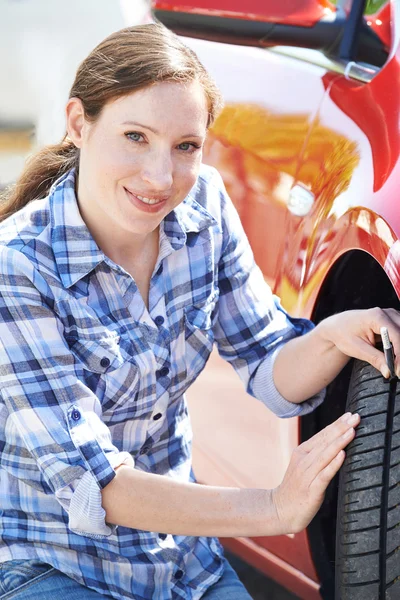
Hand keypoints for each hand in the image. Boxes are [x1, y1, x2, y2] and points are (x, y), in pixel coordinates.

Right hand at [271, 412, 359, 533]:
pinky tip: (342, 454)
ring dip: (340, 441)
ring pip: (326, 454)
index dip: (337, 424)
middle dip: (341, 427)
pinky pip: (324, 474)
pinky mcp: (312, 489)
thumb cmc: (295, 488)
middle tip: (355, 416)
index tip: (350, 414)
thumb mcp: (304, 466)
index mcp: (302, 452)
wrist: (280, 510)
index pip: (322, 435)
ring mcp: (307, 474)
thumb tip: (336, 443)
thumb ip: (317, 454)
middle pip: (325, 441)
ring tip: (351, 430)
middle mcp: (304, 460)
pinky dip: (334, 463)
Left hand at [317, 308, 399, 378]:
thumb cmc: (344, 334)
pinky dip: (399, 343)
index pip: (397, 336)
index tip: (398, 369)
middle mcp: (386, 313)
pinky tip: (394, 354)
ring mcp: (390, 315)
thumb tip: (389, 371)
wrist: (338, 326)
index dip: (399, 355)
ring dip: (399, 348)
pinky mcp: (392, 320)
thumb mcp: (357, 348)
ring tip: (394, 362)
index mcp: (376, 317)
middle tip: (396, 369)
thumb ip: (375, 359)